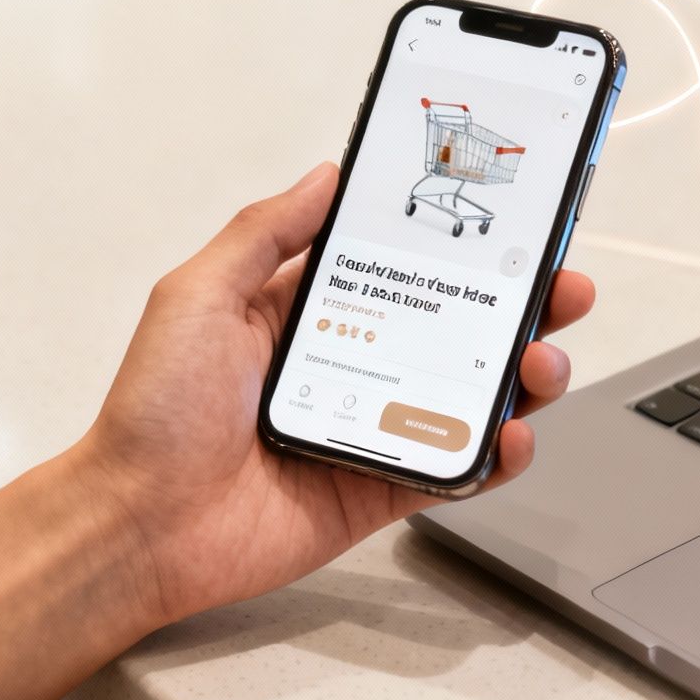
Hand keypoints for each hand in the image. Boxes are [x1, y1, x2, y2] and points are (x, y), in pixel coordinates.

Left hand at [79, 162, 592, 626]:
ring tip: (542, 360)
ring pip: (471, 394)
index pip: (402, 266)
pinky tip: (512, 431)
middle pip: (456, 326)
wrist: (139, 524)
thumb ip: (265, 232)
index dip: (458, 246)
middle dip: (519, 304)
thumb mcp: (198, 294)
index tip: (507, 219)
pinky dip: (496, 453)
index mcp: (308, 311)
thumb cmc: (153, 412)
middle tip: (559, 286)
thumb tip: (324, 175)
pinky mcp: (382, 488)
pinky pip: (456, 468)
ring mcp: (371, 426)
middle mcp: (350, 363)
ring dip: (522, 373)